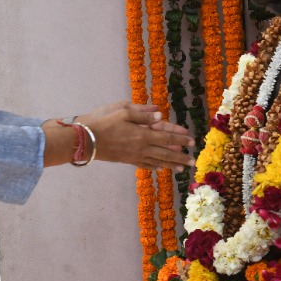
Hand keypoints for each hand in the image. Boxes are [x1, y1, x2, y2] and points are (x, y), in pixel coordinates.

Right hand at [75, 102, 193, 170]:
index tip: (191, 142)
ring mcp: (134, 156)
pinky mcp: (126, 160)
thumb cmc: (104, 122)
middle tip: (193, 162)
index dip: (180, 139)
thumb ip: (143, 114)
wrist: (87, 140)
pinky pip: (144, 165)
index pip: (167, 137)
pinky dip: (154, 166)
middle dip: (181, 157)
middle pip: (166, 153)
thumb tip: (160, 115)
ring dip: (171, 165)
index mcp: (143, 135)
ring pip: (157, 161)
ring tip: (182, 169)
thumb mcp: (123, 111)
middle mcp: (141, 148)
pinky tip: (159, 168)